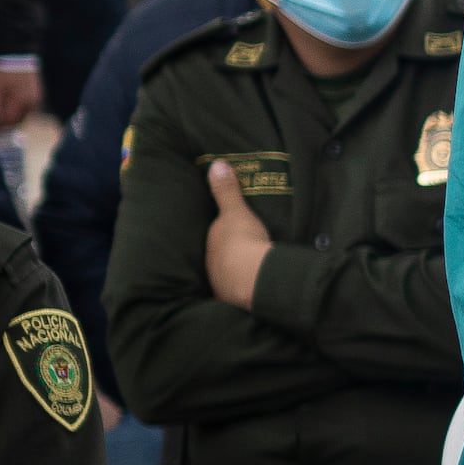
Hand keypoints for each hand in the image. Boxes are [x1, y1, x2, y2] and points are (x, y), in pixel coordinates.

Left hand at [0, 61, 44, 131]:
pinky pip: (27, 109)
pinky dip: (17, 112)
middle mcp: (31, 102)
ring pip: (23, 116)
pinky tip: (9, 110)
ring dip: (11, 120)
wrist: (18, 53)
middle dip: (4, 126)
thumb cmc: (4, 68)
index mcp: (20, 100)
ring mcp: (36, 99)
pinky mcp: (37, 95)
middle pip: (17, 121)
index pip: (8, 120)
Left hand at [203, 158, 273, 307]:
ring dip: (235, 273)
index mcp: (210, 244)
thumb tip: (215, 164)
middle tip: (238, 252)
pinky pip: (239, 291)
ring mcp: (221, 284)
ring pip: (226, 276)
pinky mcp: (235, 300)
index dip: (220, 236)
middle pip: (217, 258)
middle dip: (226, 256)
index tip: (228, 235)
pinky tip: (252, 288)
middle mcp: (210, 265)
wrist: (253, 277)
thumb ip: (226, 191)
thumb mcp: (236, 211)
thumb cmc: (243, 240)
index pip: (212, 238)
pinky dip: (244, 288)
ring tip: (246, 271)